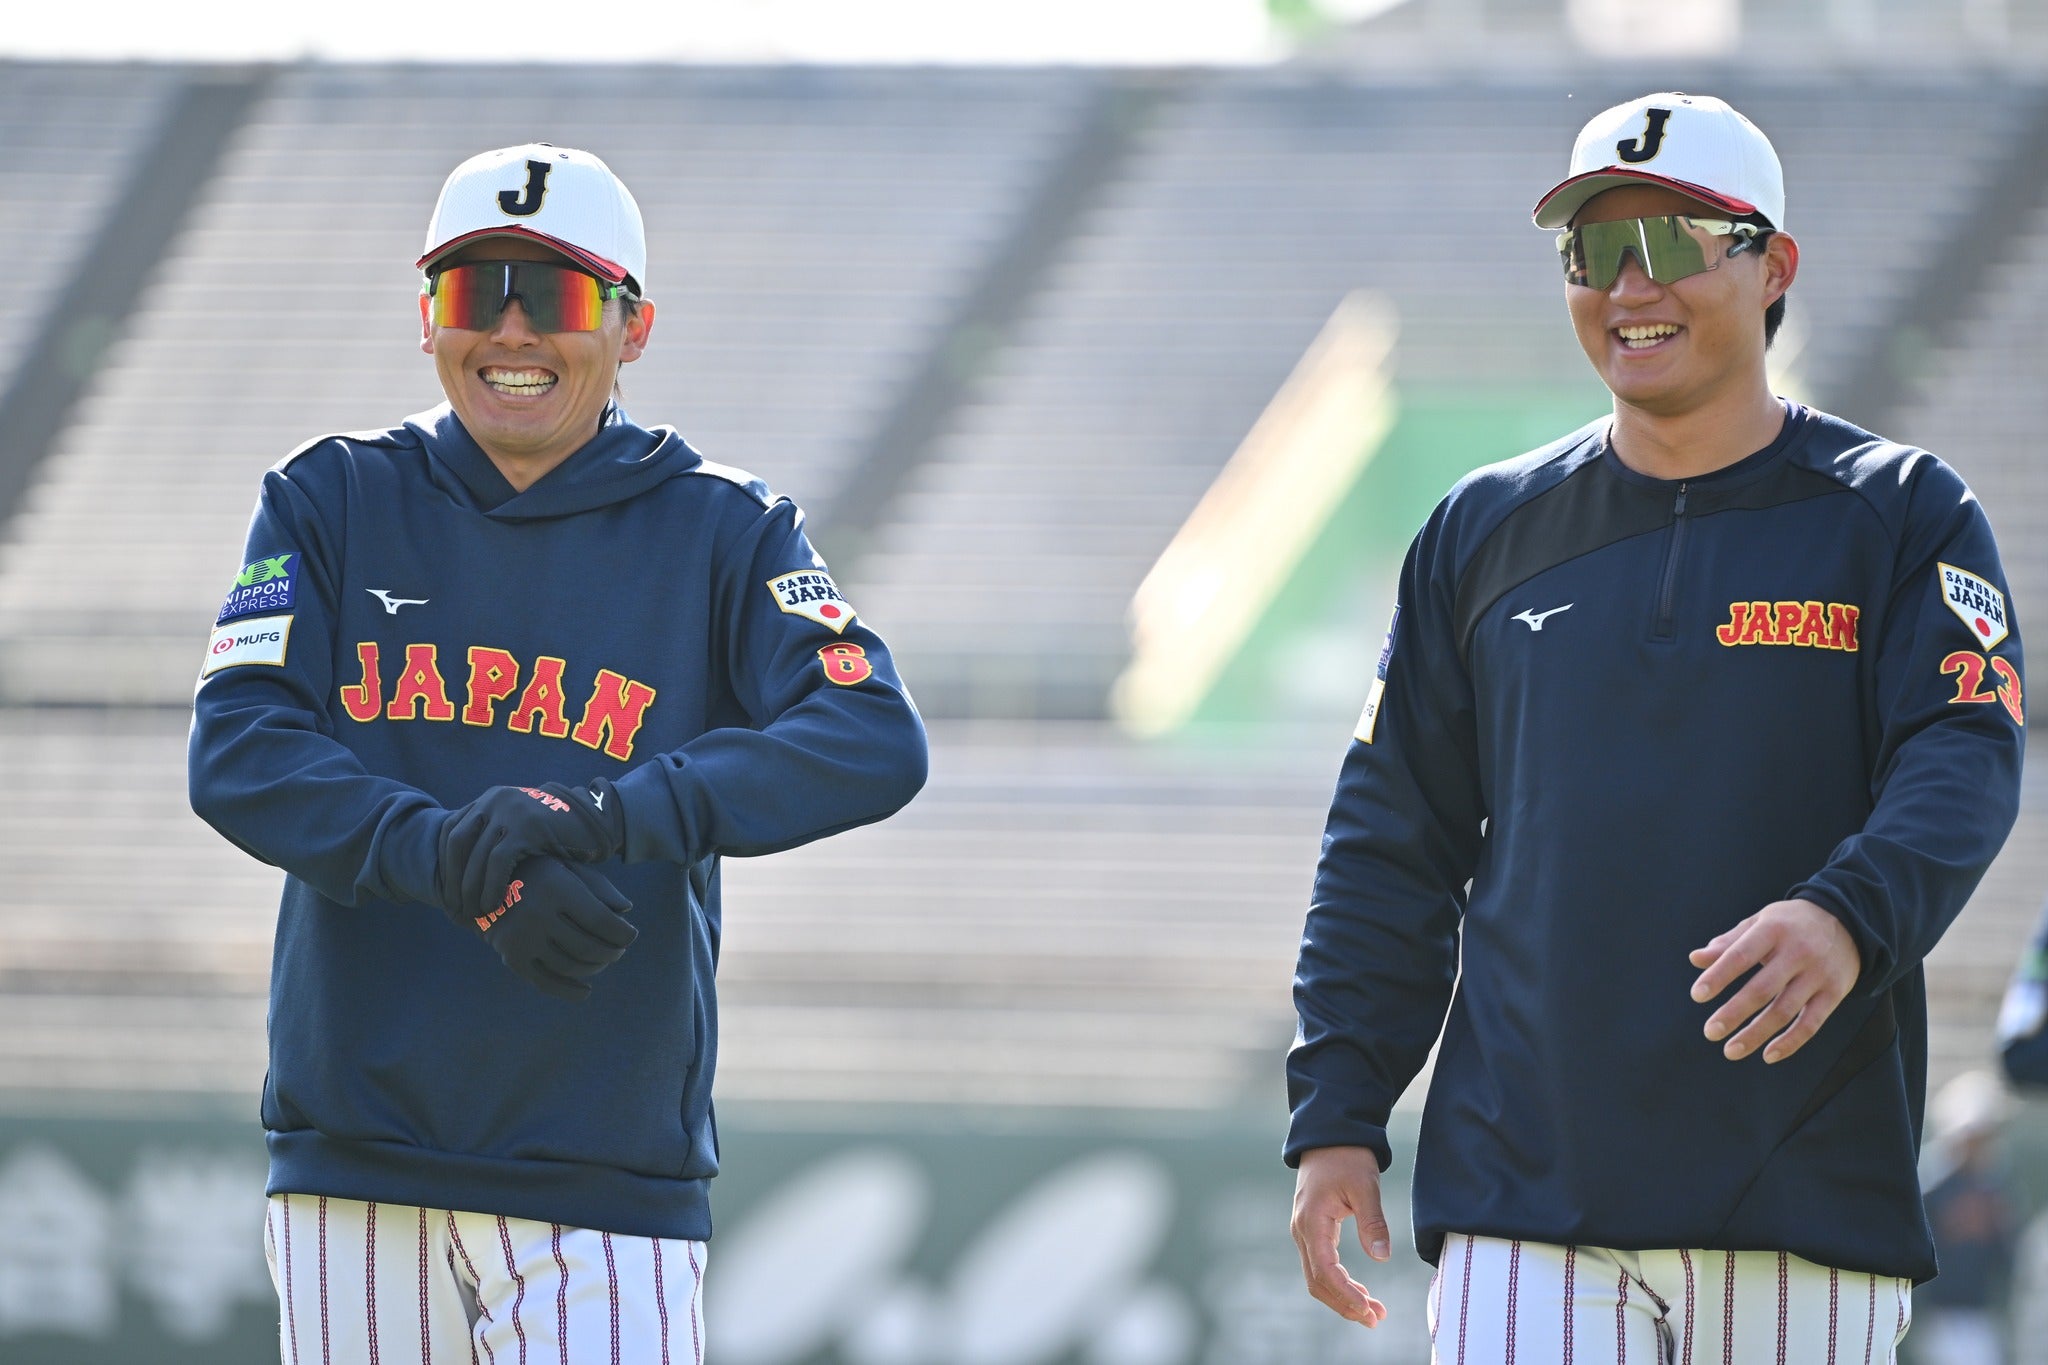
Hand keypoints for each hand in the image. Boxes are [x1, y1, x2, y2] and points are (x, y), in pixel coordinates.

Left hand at [440, 780, 625, 916]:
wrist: (596, 822)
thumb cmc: (558, 833)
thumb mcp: (520, 828)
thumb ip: (495, 837)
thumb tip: (462, 870)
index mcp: (490, 798)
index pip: (451, 830)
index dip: (445, 863)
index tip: (447, 891)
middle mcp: (496, 799)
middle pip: (457, 842)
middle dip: (452, 878)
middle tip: (454, 907)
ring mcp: (511, 811)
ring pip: (475, 854)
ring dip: (470, 888)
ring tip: (473, 912)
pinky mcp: (527, 826)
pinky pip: (498, 862)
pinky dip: (491, 886)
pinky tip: (492, 905)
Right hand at [460, 856, 635, 1000]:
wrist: (485, 885)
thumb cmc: (540, 874)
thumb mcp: (568, 869)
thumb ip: (599, 886)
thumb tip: (626, 910)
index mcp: (557, 888)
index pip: (602, 922)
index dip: (623, 934)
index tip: (631, 935)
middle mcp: (538, 914)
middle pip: (589, 947)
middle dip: (612, 952)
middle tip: (619, 950)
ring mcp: (522, 939)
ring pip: (571, 966)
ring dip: (595, 968)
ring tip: (604, 961)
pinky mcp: (512, 958)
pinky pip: (546, 983)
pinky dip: (569, 991)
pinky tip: (586, 991)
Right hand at [1290, 1145, 1390, 1326]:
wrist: (1329, 1136)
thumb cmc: (1347, 1158)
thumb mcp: (1365, 1185)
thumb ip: (1373, 1221)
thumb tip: (1382, 1257)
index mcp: (1312, 1221)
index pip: (1324, 1271)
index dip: (1345, 1294)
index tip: (1369, 1309)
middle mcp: (1302, 1231)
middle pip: (1317, 1282)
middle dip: (1345, 1304)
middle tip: (1376, 1319)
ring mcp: (1304, 1232)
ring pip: (1317, 1278)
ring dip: (1343, 1297)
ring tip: (1374, 1312)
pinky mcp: (1312, 1231)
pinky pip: (1321, 1266)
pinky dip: (1340, 1283)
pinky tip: (1362, 1292)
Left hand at [1689, 898, 1861, 1063]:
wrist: (1848, 921)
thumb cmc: (1790, 924)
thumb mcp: (1760, 922)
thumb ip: (1728, 943)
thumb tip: (1695, 959)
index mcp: (1773, 930)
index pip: (1741, 955)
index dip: (1719, 976)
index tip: (1697, 996)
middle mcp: (1798, 952)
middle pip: (1762, 988)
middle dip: (1734, 1012)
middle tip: (1710, 1032)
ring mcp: (1818, 974)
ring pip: (1785, 1011)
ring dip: (1756, 1034)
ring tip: (1730, 1050)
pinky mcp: (1834, 993)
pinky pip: (1811, 1023)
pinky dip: (1790, 1042)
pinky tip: (1768, 1055)